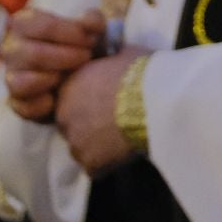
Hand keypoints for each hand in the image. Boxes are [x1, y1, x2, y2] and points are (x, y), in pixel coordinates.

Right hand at [0, 8, 105, 121]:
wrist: (84, 75)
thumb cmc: (83, 44)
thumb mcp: (91, 28)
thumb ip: (92, 21)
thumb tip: (88, 24)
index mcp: (24, 24)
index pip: (42, 26)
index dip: (71, 33)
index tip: (91, 40)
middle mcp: (11, 49)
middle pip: (33, 54)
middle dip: (67, 58)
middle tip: (86, 58)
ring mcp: (11, 76)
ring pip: (21, 83)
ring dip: (52, 79)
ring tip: (70, 76)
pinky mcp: (16, 102)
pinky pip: (25, 107)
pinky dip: (45, 104)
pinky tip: (59, 97)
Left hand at [55, 48, 147, 175]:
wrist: (158, 100)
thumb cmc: (142, 72)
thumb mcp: (122, 54)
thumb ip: (109, 62)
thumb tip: (113, 59)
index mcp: (68, 86)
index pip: (68, 98)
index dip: (88, 102)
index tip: (106, 103)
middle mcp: (63, 114)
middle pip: (72, 124)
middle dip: (89, 124)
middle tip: (115, 122)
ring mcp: (75, 141)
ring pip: (82, 147)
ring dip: (97, 145)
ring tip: (122, 140)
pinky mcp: (90, 162)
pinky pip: (95, 167)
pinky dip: (108, 163)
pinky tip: (126, 153)